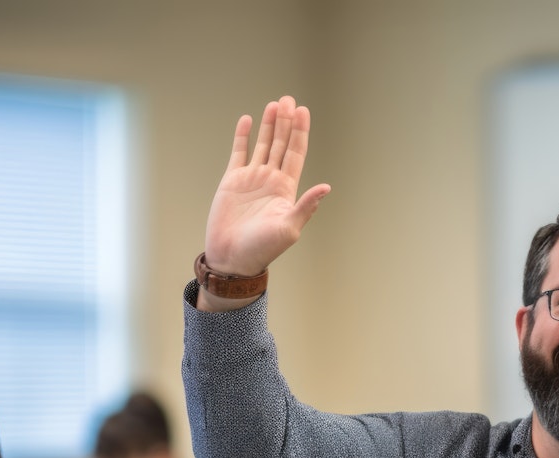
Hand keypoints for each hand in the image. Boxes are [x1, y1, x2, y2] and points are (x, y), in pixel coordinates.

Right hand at [204, 95, 330, 276]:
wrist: (232, 258)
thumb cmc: (263, 248)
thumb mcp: (289, 228)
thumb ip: (306, 206)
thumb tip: (326, 187)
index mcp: (287, 189)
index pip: (295, 153)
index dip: (300, 132)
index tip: (303, 111)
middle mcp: (271, 180)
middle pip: (281, 143)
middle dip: (286, 122)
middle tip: (288, 99)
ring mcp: (252, 178)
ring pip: (262, 144)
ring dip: (269, 125)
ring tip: (274, 104)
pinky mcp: (232, 181)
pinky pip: (238, 153)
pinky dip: (242, 136)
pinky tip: (247, 120)